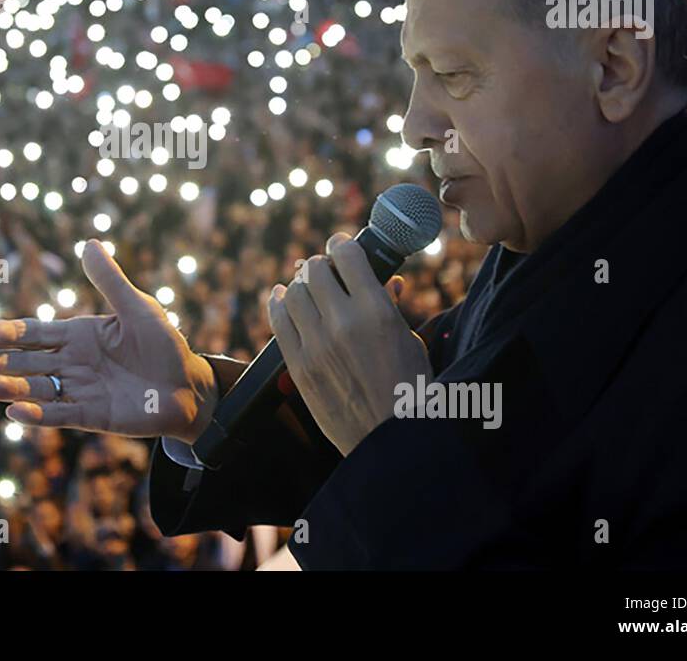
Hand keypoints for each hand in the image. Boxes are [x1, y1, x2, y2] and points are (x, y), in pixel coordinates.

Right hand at [0, 240, 217, 442]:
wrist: (188, 386)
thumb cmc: (163, 344)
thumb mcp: (138, 308)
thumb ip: (110, 281)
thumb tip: (89, 242)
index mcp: (78, 335)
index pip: (36, 333)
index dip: (12, 333)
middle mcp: (72, 363)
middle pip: (27, 363)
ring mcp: (80, 390)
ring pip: (38, 389)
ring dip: (13, 389)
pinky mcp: (92, 415)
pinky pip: (61, 414)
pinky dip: (38, 415)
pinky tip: (15, 414)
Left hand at [267, 232, 430, 456]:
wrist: (390, 441)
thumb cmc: (409, 389)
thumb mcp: (408, 340)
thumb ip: (390, 307)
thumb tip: (387, 280)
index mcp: (376, 311)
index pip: (346, 256)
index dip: (341, 245)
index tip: (341, 246)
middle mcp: (342, 322)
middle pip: (313, 271)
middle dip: (319, 265)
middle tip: (324, 270)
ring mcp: (316, 345)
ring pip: (292, 293)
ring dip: (300, 285)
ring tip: (307, 287)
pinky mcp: (298, 366)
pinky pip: (277, 321)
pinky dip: (278, 303)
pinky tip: (281, 297)